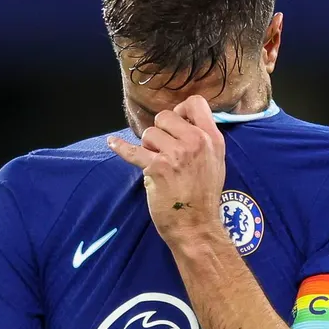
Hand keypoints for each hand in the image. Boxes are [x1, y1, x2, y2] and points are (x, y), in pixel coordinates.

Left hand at [109, 95, 226, 244]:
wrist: (196, 226)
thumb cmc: (204, 198)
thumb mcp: (215, 162)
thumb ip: (202, 140)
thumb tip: (181, 122)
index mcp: (212, 139)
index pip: (195, 103)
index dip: (180, 110)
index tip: (175, 124)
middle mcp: (195, 142)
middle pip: (165, 116)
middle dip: (159, 132)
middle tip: (163, 152)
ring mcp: (176, 154)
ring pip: (149, 133)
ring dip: (148, 148)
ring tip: (158, 166)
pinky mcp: (157, 167)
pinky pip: (132, 151)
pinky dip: (120, 147)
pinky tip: (112, 143)